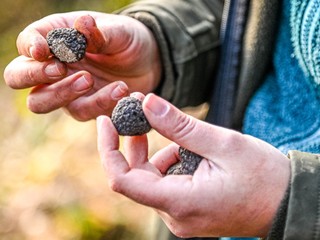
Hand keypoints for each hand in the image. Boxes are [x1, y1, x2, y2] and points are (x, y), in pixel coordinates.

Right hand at [4, 12, 161, 120]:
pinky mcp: (85, 107)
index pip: (26, 43)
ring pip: (41, 102)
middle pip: (18, 77)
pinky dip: (100, 103)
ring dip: (64, 93)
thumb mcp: (118, 31)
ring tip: (90, 79)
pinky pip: (82, 112)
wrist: (148, 62)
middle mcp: (53, 66)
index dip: (30, 47)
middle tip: (60, 69)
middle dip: (34, 75)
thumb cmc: (127, 39)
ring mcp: (65, 90)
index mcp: (54, 38)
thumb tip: (83, 25)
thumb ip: (99, 32)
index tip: (44, 50)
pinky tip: (122, 90)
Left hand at [96, 93, 290, 237]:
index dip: (108, 149)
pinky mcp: (188, 211)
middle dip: (136, 143)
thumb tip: (147, 102)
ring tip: (186, 138)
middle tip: (142, 112)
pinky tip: (191, 152)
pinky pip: (166, 185)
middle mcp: (175, 216)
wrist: (288, 202)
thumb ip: (180, 126)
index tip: (106, 121)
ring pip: (152, 180)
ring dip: (158, 153)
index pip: (122, 180)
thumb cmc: (263, 176)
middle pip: (136, 177)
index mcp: (180, 202)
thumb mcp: (222, 144)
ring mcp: (181, 216)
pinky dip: (171, 163)